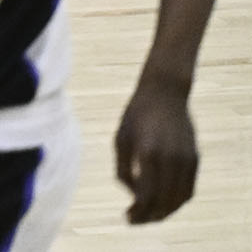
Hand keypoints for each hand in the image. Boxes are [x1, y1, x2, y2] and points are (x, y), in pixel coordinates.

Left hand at [114, 80, 197, 222]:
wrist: (164, 93)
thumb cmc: (136, 115)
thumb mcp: (120, 139)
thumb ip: (124, 169)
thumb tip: (132, 194)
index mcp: (148, 153)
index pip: (146, 196)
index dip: (138, 212)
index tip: (127, 218)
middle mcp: (171, 159)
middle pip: (164, 202)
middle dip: (150, 216)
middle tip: (136, 221)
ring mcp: (186, 160)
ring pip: (179, 199)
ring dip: (165, 212)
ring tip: (149, 215)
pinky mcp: (195, 159)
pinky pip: (189, 189)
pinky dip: (177, 201)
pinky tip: (164, 202)